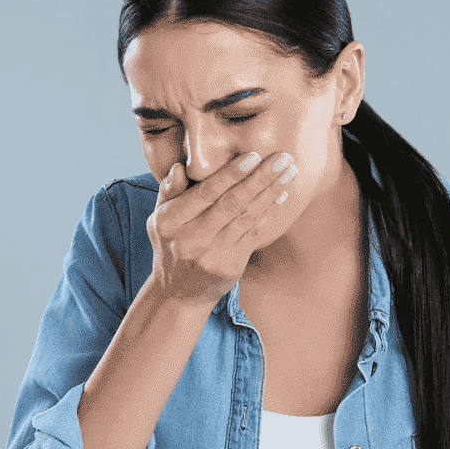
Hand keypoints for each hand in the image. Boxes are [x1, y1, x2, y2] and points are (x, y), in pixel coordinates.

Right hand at [146, 153, 297, 307]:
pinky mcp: (230, 267)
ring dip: (271, 192)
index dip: (231, 174)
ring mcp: (211, 255)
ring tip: (289, 172)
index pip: (205, 193)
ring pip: (247, 217)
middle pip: (231, 203)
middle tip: (283, 158)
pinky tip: (281, 195)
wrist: (177, 293)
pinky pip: (253, 234)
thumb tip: (179, 167)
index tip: (254, 156)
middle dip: (260, 178)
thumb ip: (169, 191)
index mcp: (169, 221)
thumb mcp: (160, 218)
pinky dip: (268, 212)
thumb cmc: (172, 244)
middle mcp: (190, 239)